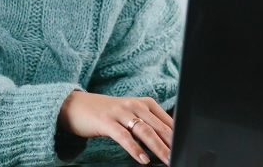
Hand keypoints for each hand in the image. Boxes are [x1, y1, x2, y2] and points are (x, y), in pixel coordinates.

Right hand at [57, 90, 172, 164]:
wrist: (76, 106)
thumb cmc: (107, 114)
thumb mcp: (130, 115)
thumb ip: (148, 125)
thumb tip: (168, 143)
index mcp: (144, 103)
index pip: (167, 121)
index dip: (178, 136)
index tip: (186, 148)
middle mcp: (134, 105)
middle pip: (158, 127)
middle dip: (171, 144)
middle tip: (181, 156)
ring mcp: (119, 112)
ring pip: (144, 131)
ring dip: (158, 148)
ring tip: (167, 160)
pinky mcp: (106, 121)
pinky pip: (124, 136)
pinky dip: (135, 149)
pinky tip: (143, 160)